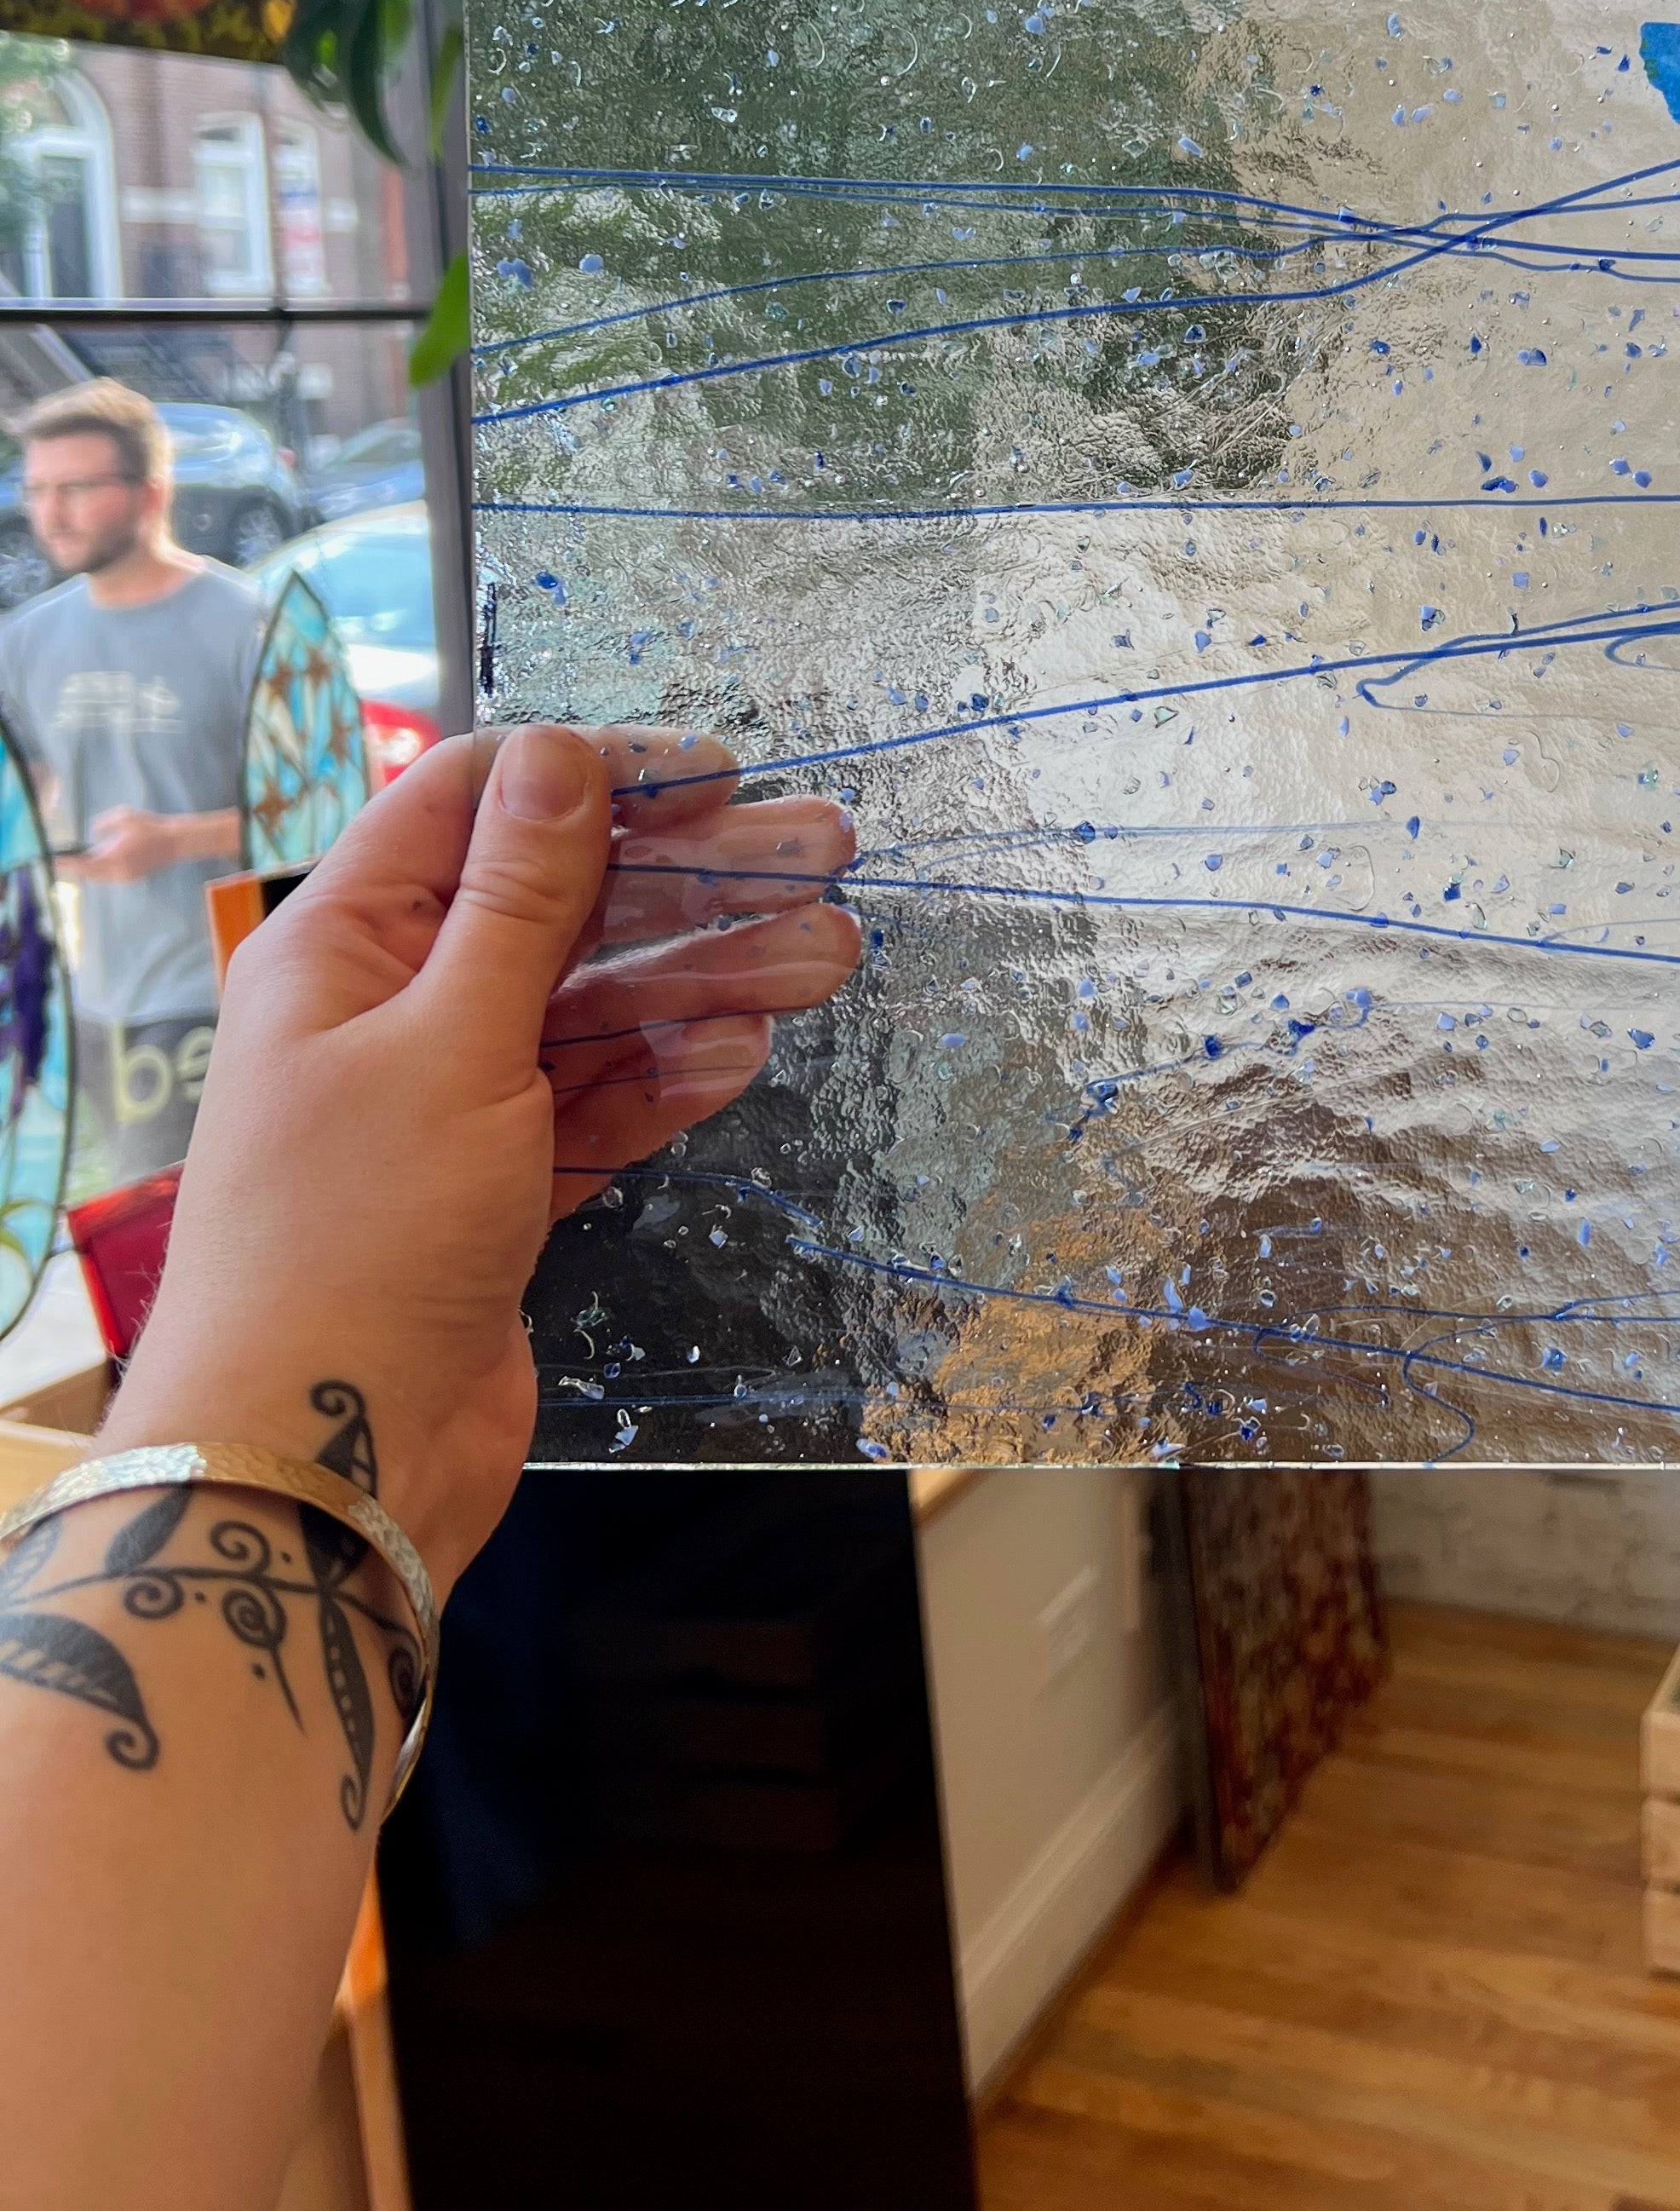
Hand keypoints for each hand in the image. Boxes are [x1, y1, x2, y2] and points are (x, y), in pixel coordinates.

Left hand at [70, 805, 194, 883]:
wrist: (175, 842)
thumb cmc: (150, 827)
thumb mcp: (124, 817)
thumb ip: (103, 825)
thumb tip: (93, 834)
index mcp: (114, 858)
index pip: (84, 864)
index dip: (67, 863)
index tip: (54, 861)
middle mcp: (118, 872)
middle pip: (89, 875)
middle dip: (77, 868)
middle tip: (66, 859)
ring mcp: (125, 877)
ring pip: (99, 878)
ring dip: (89, 870)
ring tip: (82, 859)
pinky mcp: (132, 878)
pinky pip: (109, 878)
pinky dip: (101, 871)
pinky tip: (101, 861)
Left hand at [108, 726, 859, 1592]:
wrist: (322, 1458)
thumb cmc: (357, 1239)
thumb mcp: (450, 1043)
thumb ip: (520, 900)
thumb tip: (560, 752)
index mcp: (341, 945)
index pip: (475, 805)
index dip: (596, 777)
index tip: (719, 773)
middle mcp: (389, 1009)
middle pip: (558, 906)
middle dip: (690, 879)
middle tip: (825, 854)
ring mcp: (446, 1103)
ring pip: (593, 1008)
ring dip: (706, 978)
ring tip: (827, 958)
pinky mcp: (497, 1189)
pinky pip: (595, 1104)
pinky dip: (666, 1078)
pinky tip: (744, 1053)